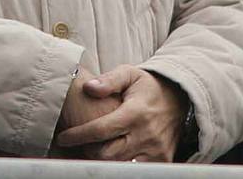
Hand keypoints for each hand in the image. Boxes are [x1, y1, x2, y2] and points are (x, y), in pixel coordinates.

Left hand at [54, 65, 188, 161]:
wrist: (179, 97)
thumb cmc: (147, 86)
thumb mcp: (129, 74)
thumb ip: (109, 80)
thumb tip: (88, 88)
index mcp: (136, 113)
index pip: (100, 130)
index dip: (78, 135)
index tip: (62, 137)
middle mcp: (146, 134)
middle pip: (108, 154)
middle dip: (87, 150)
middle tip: (77, 143)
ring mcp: (156, 150)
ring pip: (120, 165)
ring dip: (103, 159)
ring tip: (91, 149)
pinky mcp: (163, 158)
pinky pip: (137, 169)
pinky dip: (121, 164)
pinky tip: (112, 154)